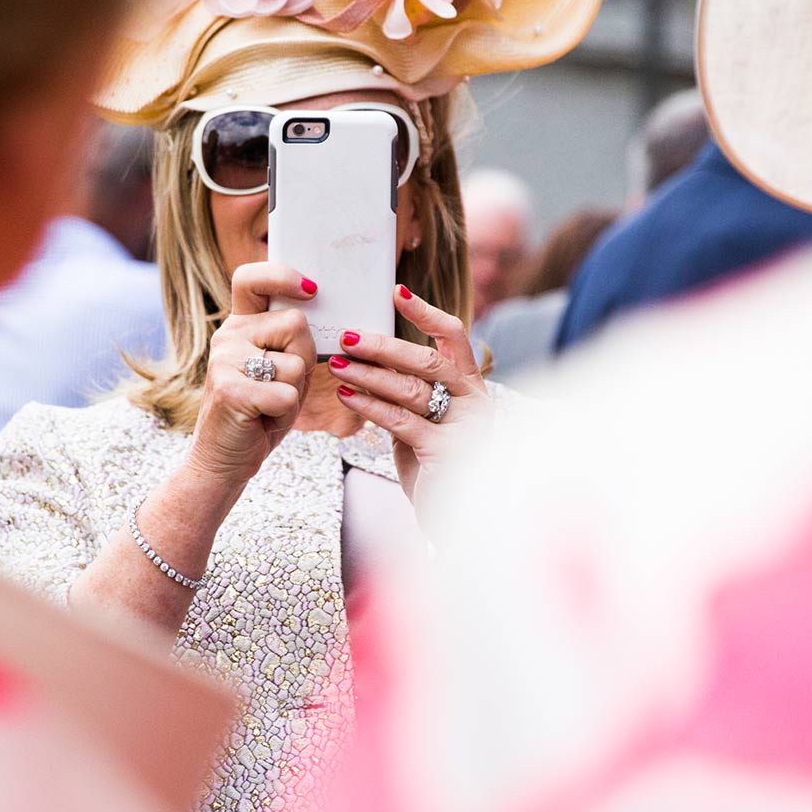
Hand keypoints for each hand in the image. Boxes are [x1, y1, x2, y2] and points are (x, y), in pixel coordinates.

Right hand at [184, 263, 318, 492]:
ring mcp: (225, 360)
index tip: (309, 288)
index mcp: (240, 325)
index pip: (252, 279)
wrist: (224, 458)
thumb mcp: (278, 367)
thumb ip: (290, 340)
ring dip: (295, 391)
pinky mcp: (230, 389)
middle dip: (306, 357)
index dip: (281, 275)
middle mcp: (228, 335)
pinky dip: (285, 413)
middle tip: (283, 384)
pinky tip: (263, 419)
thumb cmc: (261, 411)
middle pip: (296, 323)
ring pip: (295, 362)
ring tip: (271, 404)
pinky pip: (286, 394)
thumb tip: (318, 309)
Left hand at [329, 283, 489, 508]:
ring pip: (411, 388)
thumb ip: (412, 393)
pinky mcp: (446, 451)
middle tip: (348, 336)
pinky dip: (370, 405)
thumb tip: (372, 361)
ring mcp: (464, 427)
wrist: (457, 519)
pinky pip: (401, 420)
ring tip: (337, 364)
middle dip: (384, 346)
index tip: (397, 292)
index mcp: (473, 387)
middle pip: (427, 360)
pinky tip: (346, 395)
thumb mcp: (428, 423)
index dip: (426, 312)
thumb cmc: (437, 468)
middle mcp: (475, 401)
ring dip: (369, 374)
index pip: (455, 336)